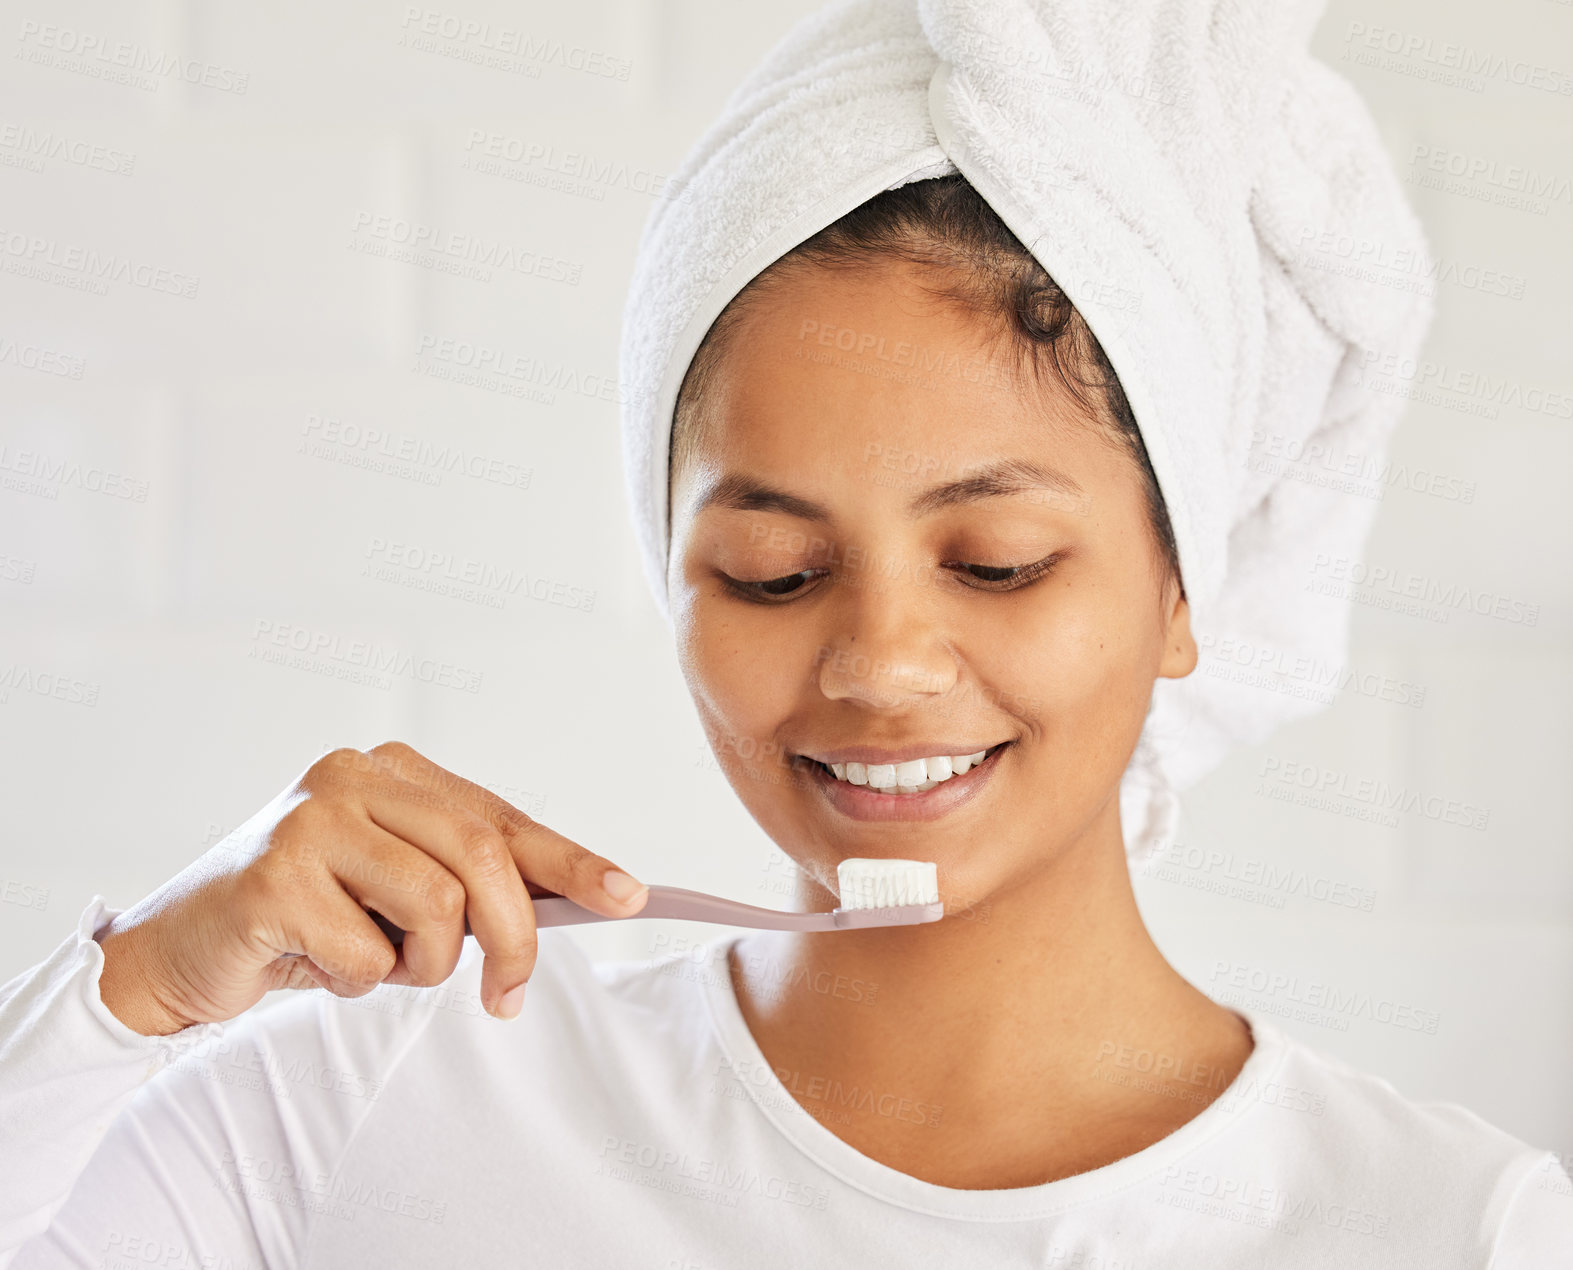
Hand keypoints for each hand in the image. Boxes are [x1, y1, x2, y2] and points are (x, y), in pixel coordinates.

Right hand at [94, 742, 648, 1034]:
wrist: (182, 950)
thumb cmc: (305, 920)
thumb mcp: (394, 890)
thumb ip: (466, 883)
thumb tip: (581, 901)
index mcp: (392, 771)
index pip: (502, 818)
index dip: (570, 861)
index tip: (629, 896)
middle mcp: (354, 777)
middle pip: (482, 858)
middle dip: (514, 939)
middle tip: (507, 998)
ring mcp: (312, 818)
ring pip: (437, 907)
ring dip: (421, 965)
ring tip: (374, 962)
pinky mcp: (274, 874)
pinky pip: (367, 955)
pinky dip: (358, 982)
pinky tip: (314, 964)